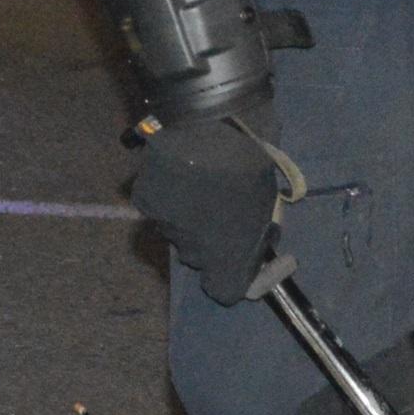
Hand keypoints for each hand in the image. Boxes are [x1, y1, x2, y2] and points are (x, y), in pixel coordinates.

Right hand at [132, 111, 292, 305]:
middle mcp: (193, 251)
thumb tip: (256, 245)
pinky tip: (177, 174)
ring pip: (176, 232)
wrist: (213, 124)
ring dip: (186, 218)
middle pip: (198, 258)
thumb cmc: (250, 166)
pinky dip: (166, 198)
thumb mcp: (267, 204)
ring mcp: (166, 226)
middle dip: (208, 241)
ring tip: (198, 185)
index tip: (239, 260)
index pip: (224, 290)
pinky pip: (157, 209)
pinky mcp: (146, 202)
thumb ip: (258, 233)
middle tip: (219, 209)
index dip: (232, 278)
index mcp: (229, 255)